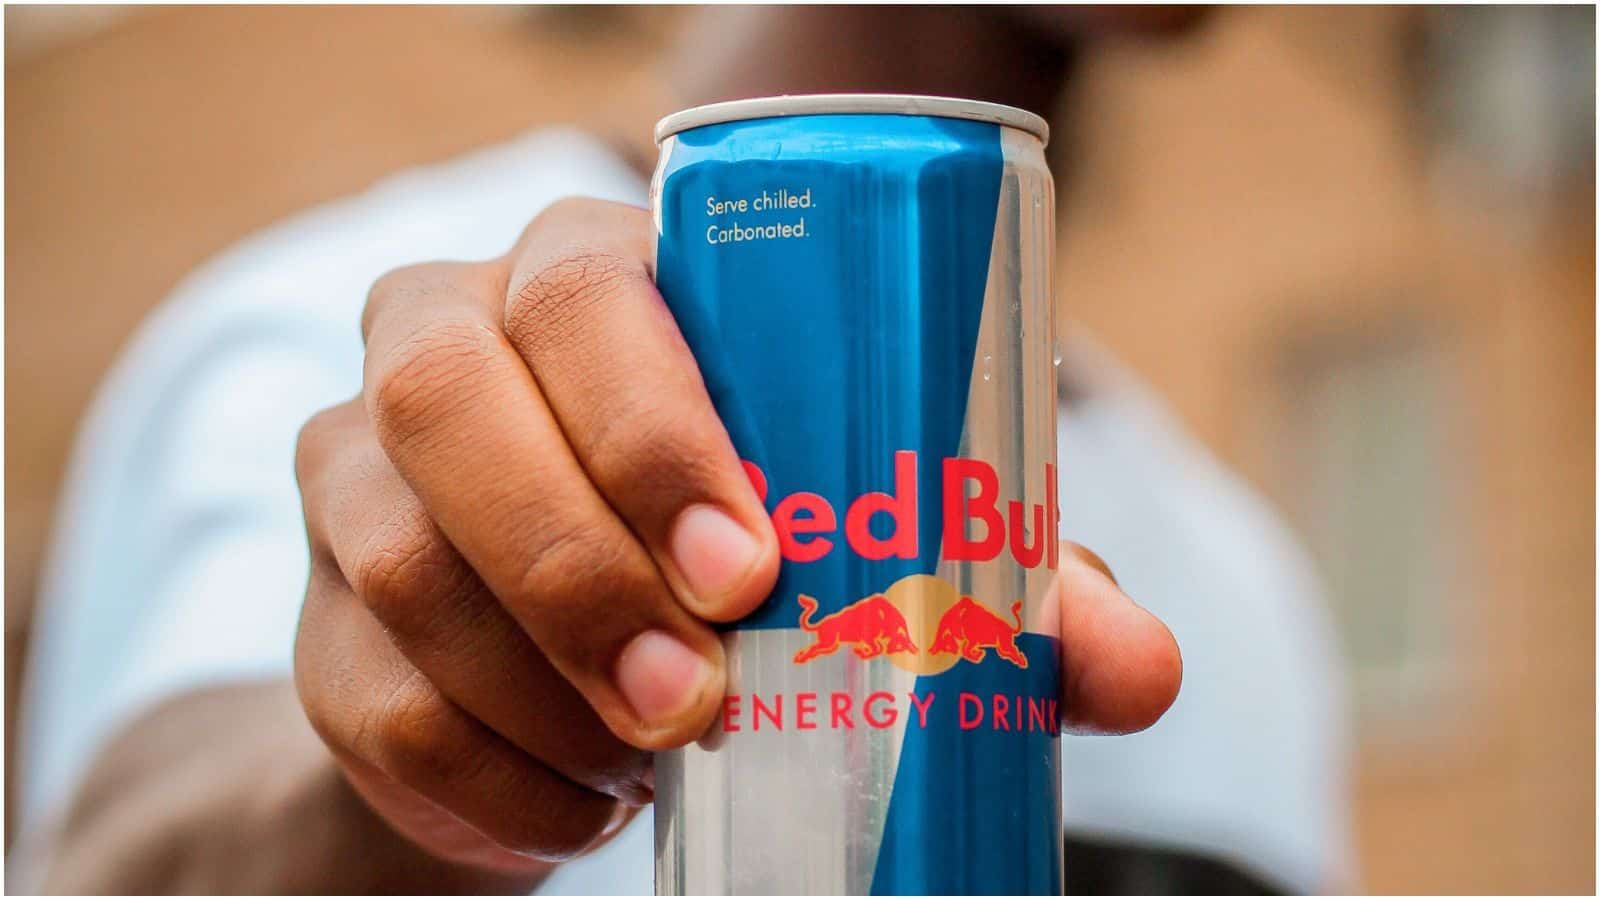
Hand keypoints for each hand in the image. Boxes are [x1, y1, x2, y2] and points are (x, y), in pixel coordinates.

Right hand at [292, 197, 1181, 878]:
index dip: (649, 422)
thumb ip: (1001, 582)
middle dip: (576, 563)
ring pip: (397, 562)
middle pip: (443, 401)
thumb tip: (1134, 671)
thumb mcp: (878, 545)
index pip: (583, 292)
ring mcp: (359, 481)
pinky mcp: (322, 622)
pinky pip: (370, 708)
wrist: (576, 656)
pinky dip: (492, 783)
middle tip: (695, 693)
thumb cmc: (747, 553)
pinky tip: (587, 808)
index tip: (750, 566)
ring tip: (658, 760)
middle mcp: (446, 348)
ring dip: (541, 690)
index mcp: (588, 286)